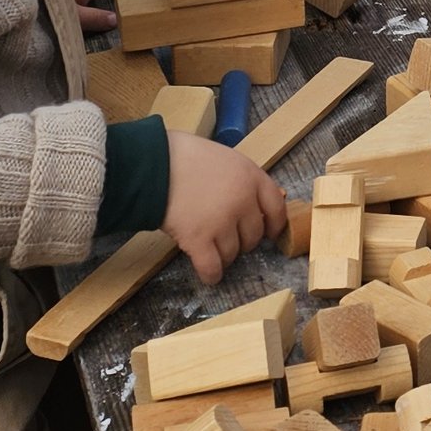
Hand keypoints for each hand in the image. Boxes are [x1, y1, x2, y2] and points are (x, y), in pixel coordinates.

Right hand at [162, 132, 290, 282]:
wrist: (153, 163)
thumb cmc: (184, 156)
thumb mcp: (225, 158)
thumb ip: (244, 180)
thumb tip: (264, 202)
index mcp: (251, 176)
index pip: (277, 208)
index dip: (275, 225)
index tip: (270, 233)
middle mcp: (243, 200)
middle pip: (253, 235)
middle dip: (242, 240)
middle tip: (225, 236)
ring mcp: (222, 222)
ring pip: (233, 253)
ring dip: (224, 255)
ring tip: (210, 248)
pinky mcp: (199, 239)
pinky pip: (213, 267)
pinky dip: (211, 274)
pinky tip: (209, 274)